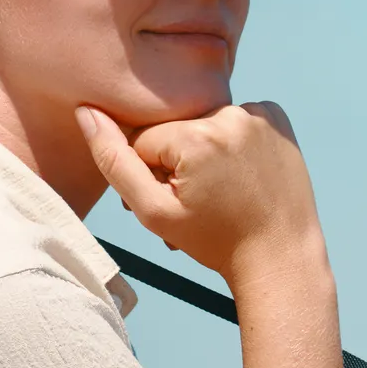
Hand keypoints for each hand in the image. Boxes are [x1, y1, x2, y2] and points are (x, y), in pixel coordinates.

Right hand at [76, 102, 325, 289]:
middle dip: (178, 163)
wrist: (279, 255)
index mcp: (196, 135)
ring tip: (223, 190)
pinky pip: (236, 120)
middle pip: (175, 130)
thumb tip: (86, 112)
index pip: (143, 141)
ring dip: (206, 152)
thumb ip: (114, 161)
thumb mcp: (153, 212)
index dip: (152, 176)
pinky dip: (234, 142)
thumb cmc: (215, 241)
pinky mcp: (277, 117)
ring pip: (204, 124)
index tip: (178, 202)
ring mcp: (259, 114)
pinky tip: (244, 173)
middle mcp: (230, 114)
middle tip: (201, 201)